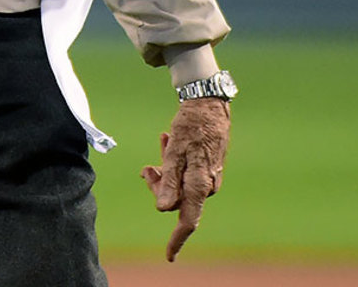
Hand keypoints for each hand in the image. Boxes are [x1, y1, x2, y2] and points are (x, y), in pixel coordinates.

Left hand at [140, 98, 229, 261]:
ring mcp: (208, 175)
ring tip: (160, 143)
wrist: (209, 102)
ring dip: (165, 170)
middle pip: (177, 199)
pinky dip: (174, 161)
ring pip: (180, 183)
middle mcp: (207, 185)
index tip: (169, 256)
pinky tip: (166, 141)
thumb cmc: (191, 125)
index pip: (188, 220)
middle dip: (159, 186)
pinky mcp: (208, 165)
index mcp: (199, 185)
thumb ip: (168, 181)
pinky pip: (187, 171)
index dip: (177, 240)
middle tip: (147, 167)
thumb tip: (163, 209)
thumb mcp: (175, 151)